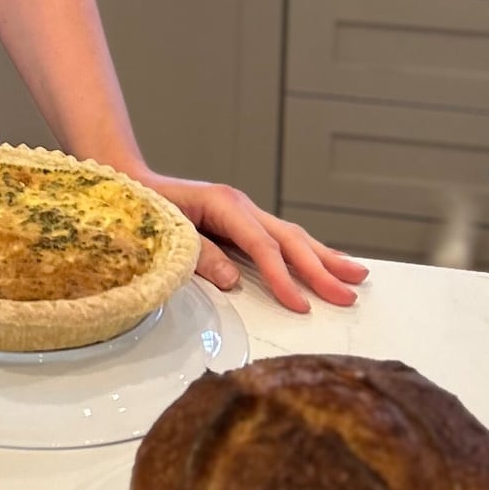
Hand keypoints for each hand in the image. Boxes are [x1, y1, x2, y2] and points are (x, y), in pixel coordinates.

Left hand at [130, 169, 368, 313]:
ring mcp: (245, 212)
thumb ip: (199, 255)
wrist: (132, 183)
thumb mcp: (167, 233)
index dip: (282, 278)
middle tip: (348, 296)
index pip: (261, 246)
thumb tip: (232, 281)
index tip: (300, 306)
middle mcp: (240, 205)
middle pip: (288, 239)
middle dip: (320, 269)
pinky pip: (281, 238)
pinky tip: (328, 262)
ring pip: (293, 236)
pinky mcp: (243, 222)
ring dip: (325, 258)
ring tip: (357, 275)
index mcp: (223, 204)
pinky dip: (308, 252)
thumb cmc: (146, 208)